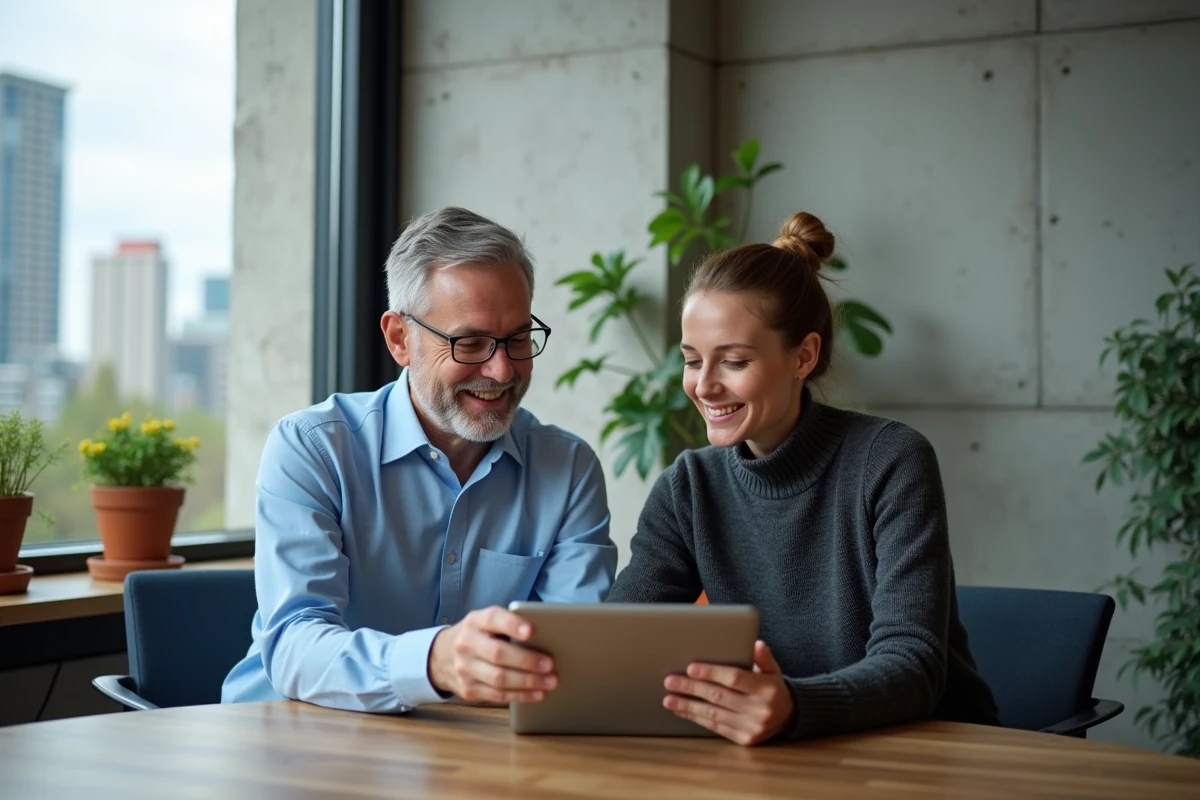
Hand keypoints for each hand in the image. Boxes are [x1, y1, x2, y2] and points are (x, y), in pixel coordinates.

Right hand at [427, 606, 556, 703]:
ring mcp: (464, 669)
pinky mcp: (468, 689)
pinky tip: (537, 693)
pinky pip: (497, 695)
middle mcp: (466, 643)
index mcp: (475, 621)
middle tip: (550, 664)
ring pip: (499, 678)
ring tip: (550, 681)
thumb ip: (508, 625)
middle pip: (498, 654)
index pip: (493, 618)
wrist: (442, 656)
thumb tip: (546, 636)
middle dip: (527, 660)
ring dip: (528, 682)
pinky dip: (520, 696)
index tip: (532, 631)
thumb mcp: (486, 622)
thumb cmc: (478, 636)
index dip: (512, 624)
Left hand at [663, 640, 794, 745]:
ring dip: (688, 706)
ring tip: (669, 699)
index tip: (691, 667)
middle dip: (691, 688)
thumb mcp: (773, 669)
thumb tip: (756, 644)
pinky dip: (696, 718)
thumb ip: (763, 657)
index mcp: (766, 688)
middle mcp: (760, 709)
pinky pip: (715, 727)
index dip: (711, 673)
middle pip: (718, 696)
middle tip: (670, 681)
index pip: (734, 678)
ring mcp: (752, 727)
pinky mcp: (744, 740)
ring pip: (713, 714)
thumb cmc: (773, 687)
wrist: (789, 717)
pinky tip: (682, 711)